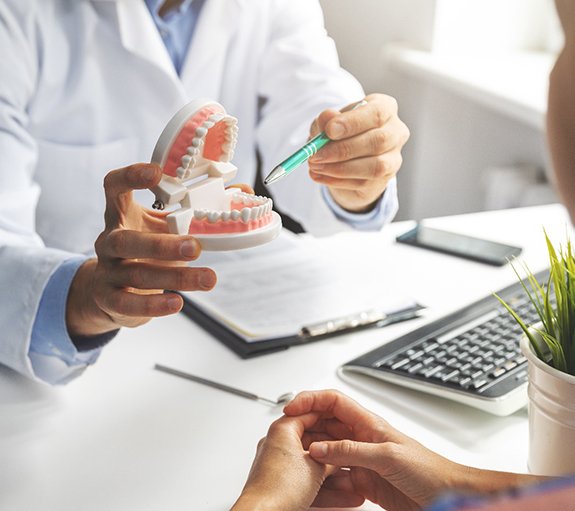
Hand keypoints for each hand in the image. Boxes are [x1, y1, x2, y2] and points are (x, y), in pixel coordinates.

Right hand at [66, 163, 216, 336]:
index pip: (114, 186)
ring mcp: (107, 270)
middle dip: (162, 244)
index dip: (131, 176)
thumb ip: (200, 208)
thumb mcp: (167, 225)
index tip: (157, 173)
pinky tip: (177, 303)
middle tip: (195, 246)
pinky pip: (128, 303)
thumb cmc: (148, 250)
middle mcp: (109, 240)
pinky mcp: (109, 298)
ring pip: (137, 273)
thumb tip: (243, 189)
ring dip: (175, 277)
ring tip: (208, 279)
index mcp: (122, 214)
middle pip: (127, 240)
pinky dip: (154, 305)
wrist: (111, 290)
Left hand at [232, 412, 364, 510]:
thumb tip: (341, 455)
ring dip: (333, 474)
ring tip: (353, 480)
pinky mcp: (281, 485)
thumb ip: (332, 457)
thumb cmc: (279, 488)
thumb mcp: (317, 467)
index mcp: (282, 430)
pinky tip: (343, 496)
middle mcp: (278, 444)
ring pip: (312, 465)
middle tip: (352, 452)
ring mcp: (279, 466)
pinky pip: (307, 481)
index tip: (347, 423)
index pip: (310, 414)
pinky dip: (324, 488)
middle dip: (336, 451)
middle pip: (313, 441)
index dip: (332, 418)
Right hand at [284, 390, 539, 510]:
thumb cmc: (429, 470)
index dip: (310, 400)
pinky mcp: (364, 482)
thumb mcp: (387, 456)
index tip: (290, 408)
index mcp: (368, 423)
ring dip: (313, 458)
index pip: (333, 401)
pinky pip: (336, 478)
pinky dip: (325, 482)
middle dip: (306, 430)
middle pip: (325, 426)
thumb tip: (318, 448)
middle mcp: (362, 438)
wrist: (447, 496)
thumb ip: (351, 451)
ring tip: (297, 466)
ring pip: (327, 454)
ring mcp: (361, 460)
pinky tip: (317, 487)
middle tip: (287, 441)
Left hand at [308, 93, 408, 213]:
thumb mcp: (329, 122)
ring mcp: (393, 157)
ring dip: (339, 168)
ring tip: (315, 166)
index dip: (353, 123)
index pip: (377, 113)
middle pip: (377, 141)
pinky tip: (319, 176)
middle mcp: (396, 132)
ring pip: (374, 166)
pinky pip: (363, 182)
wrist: (347, 158)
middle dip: (343, 149)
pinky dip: (337, 180)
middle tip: (316, 154)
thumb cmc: (340, 133)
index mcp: (385, 108)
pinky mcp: (384, 179)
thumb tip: (326, 118)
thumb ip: (327, 119)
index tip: (329, 130)